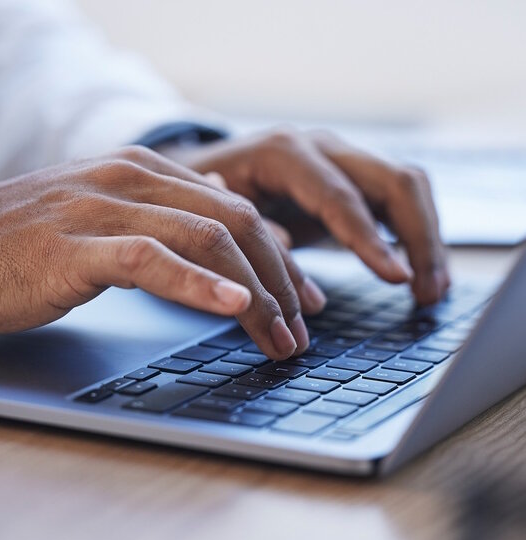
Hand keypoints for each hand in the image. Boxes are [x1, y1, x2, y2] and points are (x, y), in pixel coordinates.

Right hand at [0, 146, 327, 359]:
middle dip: (280, 280)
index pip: (237, 210)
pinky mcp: (76, 246)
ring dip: (254, 293)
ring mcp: (104, 208)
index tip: (304, 297)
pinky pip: (151, 259)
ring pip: (206, 240)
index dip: (280, 257)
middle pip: (235, 224)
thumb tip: (219, 213)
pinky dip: (198, 283)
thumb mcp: (108, 216)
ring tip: (280, 335)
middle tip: (303, 326)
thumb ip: (164, 214)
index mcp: (145, 171)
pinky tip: (232, 306)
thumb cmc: (28, 242)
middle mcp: (133, 179)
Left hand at [160, 128, 450, 304]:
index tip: (396, 278)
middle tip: (428, 293)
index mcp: (284, 153)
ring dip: (427, 239)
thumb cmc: (205, 195)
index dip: (369, 239)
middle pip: (394, 181)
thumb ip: (249, 232)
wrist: (204, 171)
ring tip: (432, 291)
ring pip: (407, 188)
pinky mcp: (350, 181)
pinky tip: (420, 272)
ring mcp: (341, 161)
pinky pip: (398, 201)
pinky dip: (415, 236)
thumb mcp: (214, 213)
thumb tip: (287, 257)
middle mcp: (322, 148)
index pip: (340, 195)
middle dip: (419, 238)